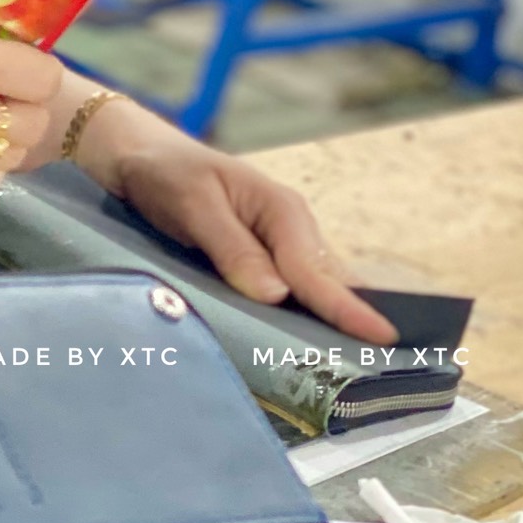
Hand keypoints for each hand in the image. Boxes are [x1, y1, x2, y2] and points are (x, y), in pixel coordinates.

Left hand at [77, 94, 396, 343]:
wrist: (137, 156)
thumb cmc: (165, 174)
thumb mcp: (194, 205)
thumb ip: (233, 248)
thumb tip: (276, 295)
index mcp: (282, 211)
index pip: (315, 272)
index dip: (346, 308)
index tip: (381, 337)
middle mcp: (289, 229)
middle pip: (326, 284)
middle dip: (352, 321)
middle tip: (385, 366)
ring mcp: (277, 244)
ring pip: (312, 289)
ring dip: (329, 322)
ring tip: (356, 366)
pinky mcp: (258, 259)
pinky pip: (290, 290)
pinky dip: (302, 314)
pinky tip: (307, 343)